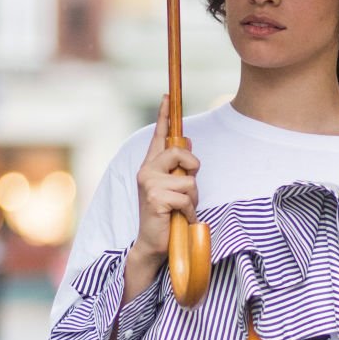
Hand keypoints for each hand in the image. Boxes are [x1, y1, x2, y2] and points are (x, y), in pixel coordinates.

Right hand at [133, 94, 200, 261]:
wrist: (153, 244)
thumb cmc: (167, 216)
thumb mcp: (175, 188)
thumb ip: (180, 167)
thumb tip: (188, 141)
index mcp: (151, 166)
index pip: (159, 136)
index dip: (164, 114)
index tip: (167, 95)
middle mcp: (146, 171)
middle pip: (180, 152)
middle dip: (192, 169)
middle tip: (188, 189)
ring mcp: (149, 183)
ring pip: (188, 180)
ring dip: (192, 199)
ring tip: (181, 210)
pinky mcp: (155, 197)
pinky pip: (186, 197)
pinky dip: (189, 211)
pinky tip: (179, 219)